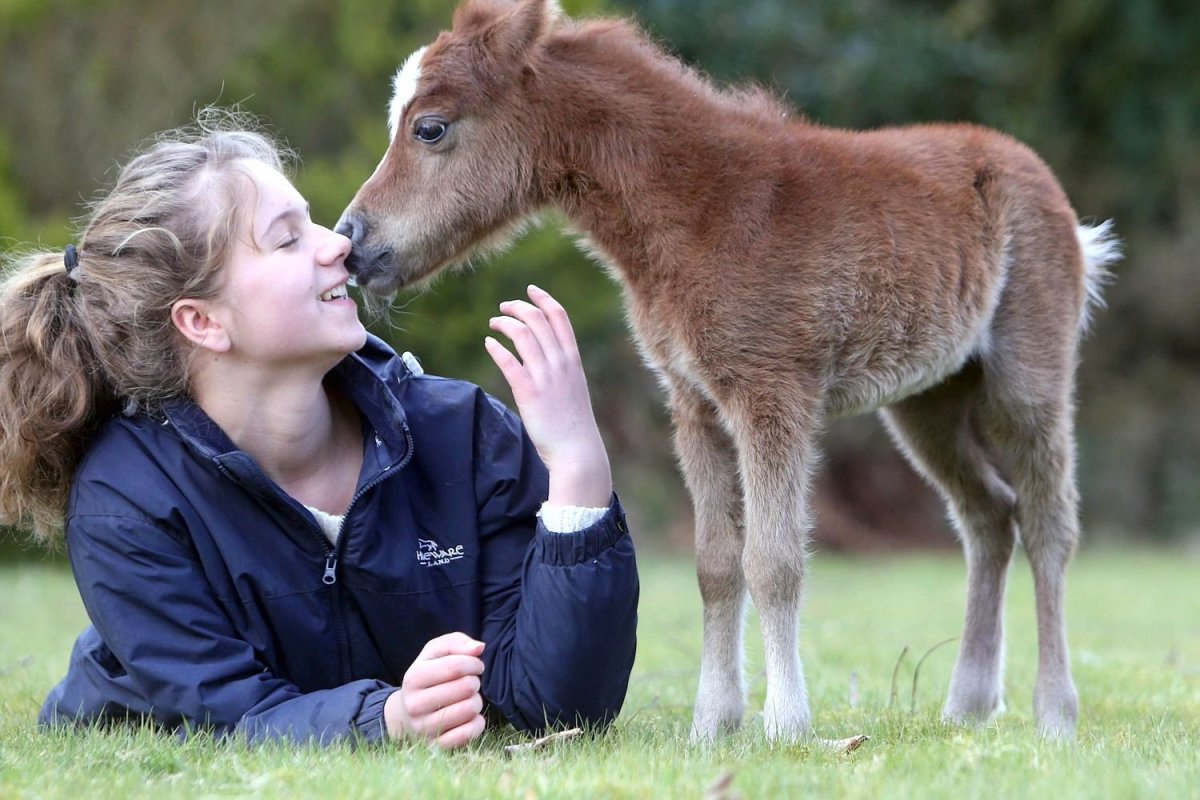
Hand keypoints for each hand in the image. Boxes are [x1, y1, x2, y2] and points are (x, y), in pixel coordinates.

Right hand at [385, 632, 485, 748]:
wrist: (406, 712)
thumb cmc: (428, 676)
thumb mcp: (435, 652)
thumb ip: (456, 643)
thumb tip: (479, 648)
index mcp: (413, 677)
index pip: (456, 666)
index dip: (474, 663)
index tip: (476, 666)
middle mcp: (415, 704)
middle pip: (466, 687)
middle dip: (475, 682)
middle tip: (470, 684)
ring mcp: (423, 728)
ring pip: (469, 709)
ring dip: (476, 702)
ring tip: (468, 699)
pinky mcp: (435, 746)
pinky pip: (468, 733)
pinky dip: (477, 723)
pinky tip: (470, 717)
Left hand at [485, 285, 612, 506]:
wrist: (577, 451)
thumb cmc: (574, 424)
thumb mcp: (573, 388)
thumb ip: (561, 371)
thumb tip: (545, 360)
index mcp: (573, 359)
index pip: (559, 318)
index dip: (543, 299)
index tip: (530, 290)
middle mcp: (560, 363)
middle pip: (537, 320)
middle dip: (518, 307)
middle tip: (504, 308)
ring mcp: (545, 377)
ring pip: (523, 335)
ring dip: (505, 324)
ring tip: (494, 323)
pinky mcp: (529, 392)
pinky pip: (509, 361)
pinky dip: (497, 348)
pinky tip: (489, 344)